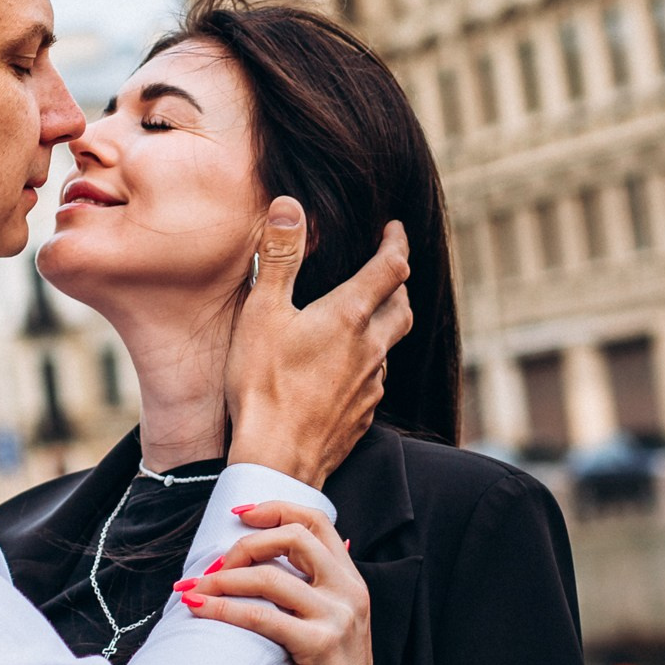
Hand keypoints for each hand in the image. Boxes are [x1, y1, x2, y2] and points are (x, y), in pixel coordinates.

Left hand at [177, 501, 374, 664]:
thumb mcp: (333, 619)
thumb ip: (312, 587)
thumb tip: (269, 559)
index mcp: (350, 579)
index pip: (316, 521)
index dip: (275, 510)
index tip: (240, 514)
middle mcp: (348, 590)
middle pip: (293, 537)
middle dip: (246, 544)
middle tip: (215, 565)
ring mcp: (336, 616)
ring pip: (270, 577)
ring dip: (223, 579)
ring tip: (195, 588)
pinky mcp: (318, 645)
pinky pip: (261, 616)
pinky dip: (223, 609)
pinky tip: (200, 609)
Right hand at [224, 198, 410, 485]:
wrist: (277, 459)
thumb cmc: (262, 385)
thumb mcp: (262, 312)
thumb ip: (280, 257)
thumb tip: (290, 205)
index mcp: (349, 317)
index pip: (390, 268)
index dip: (396, 243)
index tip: (394, 229)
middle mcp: (370, 348)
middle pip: (402, 307)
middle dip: (398, 283)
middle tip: (388, 270)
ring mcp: (370, 385)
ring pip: (390, 345)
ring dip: (385, 325)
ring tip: (365, 319)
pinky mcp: (363, 415)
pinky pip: (375, 380)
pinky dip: (369, 363)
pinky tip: (347, 370)